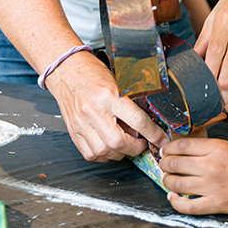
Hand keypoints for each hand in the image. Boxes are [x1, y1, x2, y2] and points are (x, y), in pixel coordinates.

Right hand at [45, 51, 166, 161]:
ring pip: (104, 151)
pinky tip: (109, 147)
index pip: (137, 120)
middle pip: (118, 142)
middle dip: (135, 148)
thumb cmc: (94, 74)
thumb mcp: (119, 82)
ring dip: (120, 153)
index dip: (153, 134)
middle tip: (141, 143)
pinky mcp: (73, 132)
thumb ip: (131, 105)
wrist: (66, 71)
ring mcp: (81, 123)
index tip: (161, 140)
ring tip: (125, 144)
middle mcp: (94, 111)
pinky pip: (90, 154)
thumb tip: (144, 127)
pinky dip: (104, 155)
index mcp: (110, 96)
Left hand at [161, 137, 227, 214]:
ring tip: (167, 180)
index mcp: (218, 147)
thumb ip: (214, 150)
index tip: (166, 149)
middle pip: (175, 163)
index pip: (182, 144)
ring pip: (176, 183)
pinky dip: (176, 202)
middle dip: (165, 164)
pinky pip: (187, 205)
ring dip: (167, 181)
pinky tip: (173, 197)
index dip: (169, 147)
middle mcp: (211, 165)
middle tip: (164, 165)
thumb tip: (195, 152)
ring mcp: (212, 186)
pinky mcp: (217, 204)